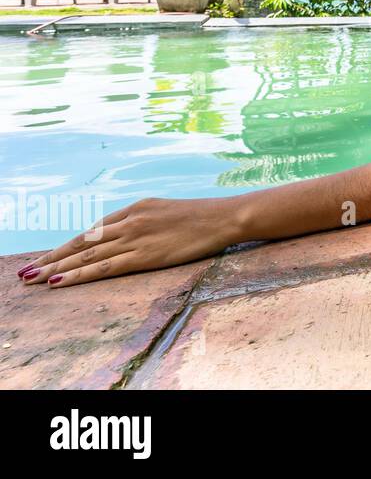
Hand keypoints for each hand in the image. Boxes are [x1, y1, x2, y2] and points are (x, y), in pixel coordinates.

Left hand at [15, 196, 243, 289]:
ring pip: (85, 256)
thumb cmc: (203, 216)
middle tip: (26, 272)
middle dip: (51, 258)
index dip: (67, 246)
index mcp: (135, 209)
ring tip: (32, 279)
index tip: (48, 258)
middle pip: (81, 243)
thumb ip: (144, 222)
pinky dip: (78, 275)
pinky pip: (103, 268)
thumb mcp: (167, 212)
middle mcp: (129, 221)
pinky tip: (60, 282)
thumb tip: (128, 236)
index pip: (93, 231)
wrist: (224, 217)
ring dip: (55, 268)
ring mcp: (135, 238)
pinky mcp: (144, 255)